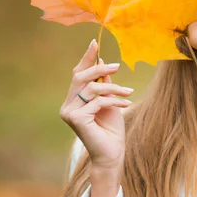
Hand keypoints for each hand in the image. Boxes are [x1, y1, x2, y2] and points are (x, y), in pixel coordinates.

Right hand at [59, 39, 133, 170]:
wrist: (113, 153)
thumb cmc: (111, 129)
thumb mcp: (109, 101)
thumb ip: (104, 83)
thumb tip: (101, 61)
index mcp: (73, 100)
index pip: (77, 74)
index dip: (86, 58)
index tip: (95, 42)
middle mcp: (67, 106)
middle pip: (81, 78)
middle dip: (100, 70)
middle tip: (117, 67)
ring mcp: (69, 113)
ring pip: (91, 89)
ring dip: (113, 89)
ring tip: (128, 93)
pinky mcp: (76, 119)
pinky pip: (97, 101)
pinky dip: (114, 101)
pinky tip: (126, 105)